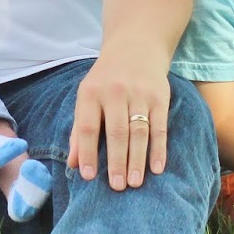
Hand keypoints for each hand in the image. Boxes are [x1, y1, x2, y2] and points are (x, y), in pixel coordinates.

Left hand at [67, 46, 172, 189]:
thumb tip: (73, 164)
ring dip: (137, 160)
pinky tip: (157, 168)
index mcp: (91, 92)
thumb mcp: (87, 96)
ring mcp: (139, 94)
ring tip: (135, 183)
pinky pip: (160, 127)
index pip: (87, 127)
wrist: (135, 46)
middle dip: (116, 162)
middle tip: (117, 187)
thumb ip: (79, 129)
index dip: (87, 152)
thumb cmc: (106, 79)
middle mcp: (115, 92)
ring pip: (139, 132)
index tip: (88, 177)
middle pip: (116, 132)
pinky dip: (159, 149)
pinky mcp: (160, 97)